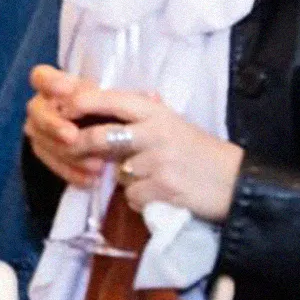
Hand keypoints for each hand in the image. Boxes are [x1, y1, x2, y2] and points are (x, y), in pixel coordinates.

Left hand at [24, 66, 243, 221]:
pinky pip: (133, 196)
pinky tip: (160, 194)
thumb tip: (99, 103)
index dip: (83, 102)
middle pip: (102, 137)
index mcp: (157, 112)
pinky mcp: (164, 188)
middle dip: (80, 146)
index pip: (113, 100)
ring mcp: (159, 161)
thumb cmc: (200, 152)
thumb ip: (141, 115)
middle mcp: (156, 133)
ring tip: (150, 177)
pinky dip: (140, 199)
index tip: (62, 108)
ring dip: (125, 179)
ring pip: (118, 172)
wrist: (237, 182)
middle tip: (72, 151)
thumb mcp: (172, 123)